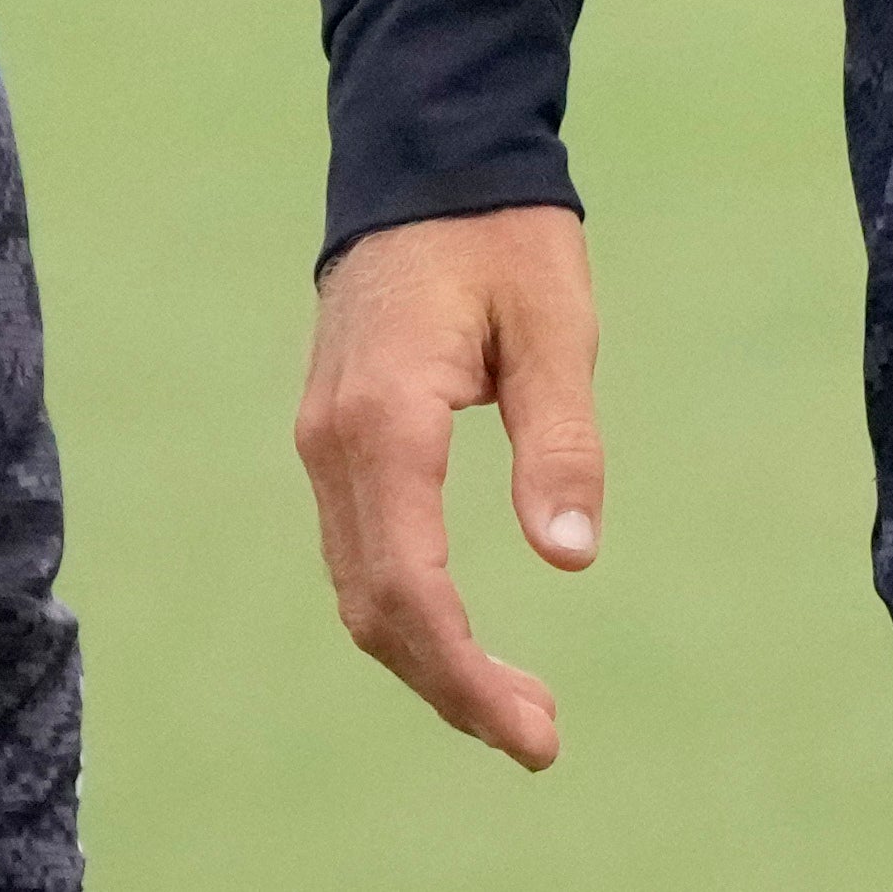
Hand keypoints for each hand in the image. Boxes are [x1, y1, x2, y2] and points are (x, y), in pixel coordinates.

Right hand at [296, 203, 604, 770]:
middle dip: (450, 683)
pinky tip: (460, 633)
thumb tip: (569, 560)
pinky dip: (405, 607)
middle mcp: (334, 445)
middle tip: (537, 735)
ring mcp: (323, 442)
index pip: (409, 588)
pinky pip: (358, 548)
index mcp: (385, 422)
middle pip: (375, 607)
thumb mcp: (555, 328)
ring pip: (359, 585)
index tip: (532, 729)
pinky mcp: (334, 436)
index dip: (464, 672)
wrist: (424, 156)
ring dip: (427, 655)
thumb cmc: (502, 235)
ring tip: (511, 704)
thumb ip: (560, 444)